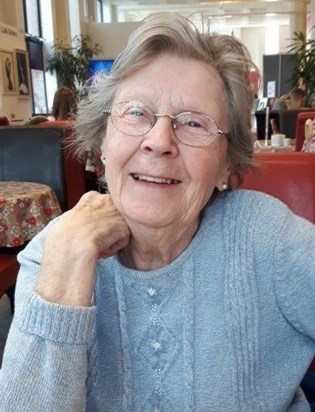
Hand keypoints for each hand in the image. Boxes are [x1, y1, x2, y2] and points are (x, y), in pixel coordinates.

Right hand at [36, 191, 129, 305]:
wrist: (73, 241)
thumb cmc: (66, 234)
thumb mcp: (70, 218)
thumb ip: (83, 217)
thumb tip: (85, 225)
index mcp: (91, 197)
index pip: (102, 207)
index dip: (97, 221)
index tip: (91, 230)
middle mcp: (107, 199)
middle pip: (112, 216)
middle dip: (107, 228)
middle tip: (96, 239)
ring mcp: (117, 212)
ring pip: (118, 229)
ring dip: (110, 239)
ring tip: (97, 245)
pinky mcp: (125, 225)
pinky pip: (122, 240)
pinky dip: (114, 247)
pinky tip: (103, 247)